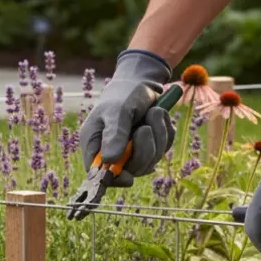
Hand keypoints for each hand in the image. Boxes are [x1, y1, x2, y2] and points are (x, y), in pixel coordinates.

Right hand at [79, 49, 174, 186]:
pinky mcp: (150, 146)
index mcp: (95, 145)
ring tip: (154, 113)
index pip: (98, 174)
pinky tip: (159, 117)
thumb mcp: (117, 111)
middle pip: (130, 171)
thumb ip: (114, 135)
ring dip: (158, 136)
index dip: (113, 179)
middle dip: (143, 151)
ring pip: (151, 161)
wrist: (142, 82)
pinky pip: (163, 149)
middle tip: (144, 128)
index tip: (128, 176)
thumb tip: (110, 161)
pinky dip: (165, 132)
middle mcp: (112, 152)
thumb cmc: (123, 94)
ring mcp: (133, 151)